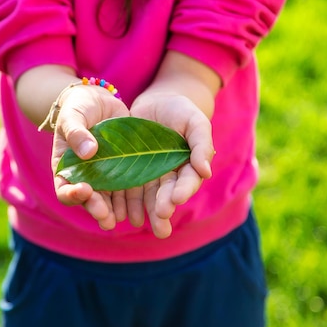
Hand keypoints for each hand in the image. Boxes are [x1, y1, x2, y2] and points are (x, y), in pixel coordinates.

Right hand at [51, 85, 129, 229]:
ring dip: (116, 211)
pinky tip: (141, 210)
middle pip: (88, 200)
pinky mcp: (123, 171)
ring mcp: (104, 177)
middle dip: (97, 208)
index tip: (84, 190)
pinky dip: (133, 201)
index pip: (64, 188)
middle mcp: (84, 178)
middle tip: (106, 217)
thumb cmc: (78, 107)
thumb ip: (76, 133)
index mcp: (65, 168)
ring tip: (123, 220)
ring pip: (109, 200)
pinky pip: (127, 190)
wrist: (98, 102)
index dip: (73, 194)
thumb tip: (88, 152)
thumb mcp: (73, 116)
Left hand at [129, 93, 214, 237]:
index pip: (187, 181)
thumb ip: (202, 144)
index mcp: (187, 167)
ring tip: (138, 222)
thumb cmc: (180, 111)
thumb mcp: (195, 121)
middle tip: (161, 216)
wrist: (154, 104)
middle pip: (166, 195)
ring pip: (146, 197)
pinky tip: (119, 213)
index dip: (183, 190)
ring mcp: (147, 175)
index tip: (177, 198)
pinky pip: (125, 189)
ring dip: (143, 210)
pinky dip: (122, 202)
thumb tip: (206, 172)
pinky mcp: (128, 171)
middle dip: (163, 207)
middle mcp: (168, 176)